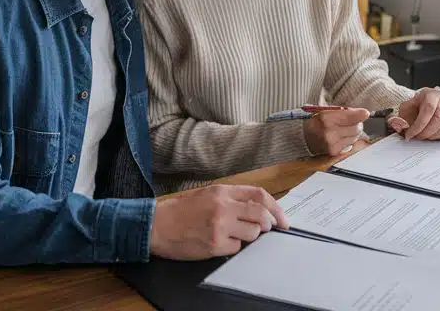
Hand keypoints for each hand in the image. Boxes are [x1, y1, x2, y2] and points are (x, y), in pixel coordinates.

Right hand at [149, 184, 288, 259]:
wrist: (156, 226)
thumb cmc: (180, 211)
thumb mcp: (206, 194)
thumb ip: (232, 198)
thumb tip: (258, 208)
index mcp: (222, 191)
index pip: (259, 195)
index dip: (275, 208)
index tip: (282, 219)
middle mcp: (223, 206)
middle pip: (261, 215)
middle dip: (268, 224)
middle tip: (266, 229)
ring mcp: (220, 226)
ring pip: (252, 233)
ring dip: (248, 237)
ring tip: (232, 235)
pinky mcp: (215, 245)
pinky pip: (237, 248)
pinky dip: (233, 247)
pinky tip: (219, 243)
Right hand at [303, 108, 370, 155]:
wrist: (300, 137)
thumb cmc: (314, 121)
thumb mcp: (324, 110)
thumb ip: (342, 111)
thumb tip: (362, 113)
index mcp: (326, 118)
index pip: (351, 116)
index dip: (360, 114)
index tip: (365, 113)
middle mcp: (329, 132)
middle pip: (356, 127)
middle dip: (357, 123)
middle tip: (352, 121)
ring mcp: (331, 144)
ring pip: (355, 137)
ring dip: (353, 132)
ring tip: (343, 128)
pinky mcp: (333, 152)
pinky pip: (350, 144)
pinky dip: (348, 140)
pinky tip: (340, 136)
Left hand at [388, 87, 439, 139]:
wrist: (426, 104)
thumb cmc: (416, 108)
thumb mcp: (406, 109)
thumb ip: (400, 116)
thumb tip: (395, 124)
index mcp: (431, 93)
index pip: (428, 109)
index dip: (419, 125)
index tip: (410, 134)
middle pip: (439, 118)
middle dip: (427, 132)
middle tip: (418, 138)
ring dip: (436, 136)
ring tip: (426, 137)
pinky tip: (436, 136)